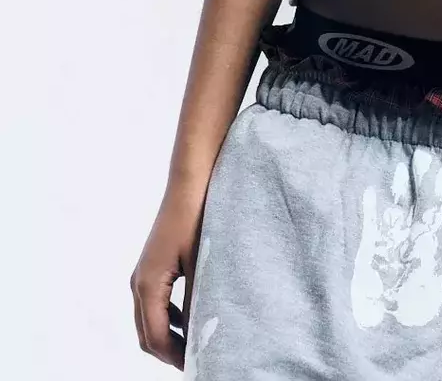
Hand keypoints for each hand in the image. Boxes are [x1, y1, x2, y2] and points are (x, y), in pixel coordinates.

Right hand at [130, 180, 206, 367]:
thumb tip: (203, 333)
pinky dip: (170, 317)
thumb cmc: (197, 216)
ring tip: (196, 345)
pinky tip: (193, 317)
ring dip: (168, 336)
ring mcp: (143, 272)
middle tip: (198, 362)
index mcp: (147, 285)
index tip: (198, 367)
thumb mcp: (201, 262)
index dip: (176, 358)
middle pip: (147, 334)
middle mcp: (138, 282)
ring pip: (149, 319)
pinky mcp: (153, 263)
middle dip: (169, 352)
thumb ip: (198, 298)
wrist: (191, 179)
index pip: (156, 337)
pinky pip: (155, 301)